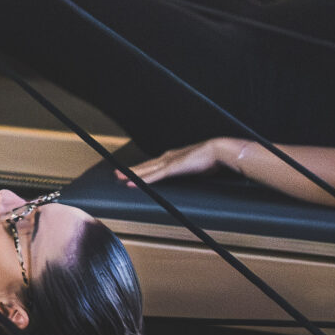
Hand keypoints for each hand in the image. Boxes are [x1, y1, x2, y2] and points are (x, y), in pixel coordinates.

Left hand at [123, 138, 243, 185]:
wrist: (217, 151)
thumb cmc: (211, 159)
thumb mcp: (197, 167)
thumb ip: (191, 170)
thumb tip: (192, 175)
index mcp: (173, 157)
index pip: (153, 165)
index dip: (142, 169)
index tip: (132, 172)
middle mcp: (167, 158)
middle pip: (145, 166)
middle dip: (131, 170)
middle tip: (117, 173)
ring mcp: (168, 163)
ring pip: (145, 171)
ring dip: (132, 174)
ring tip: (119, 177)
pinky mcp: (171, 168)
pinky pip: (153, 176)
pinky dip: (141, 180)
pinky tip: (132, 183)